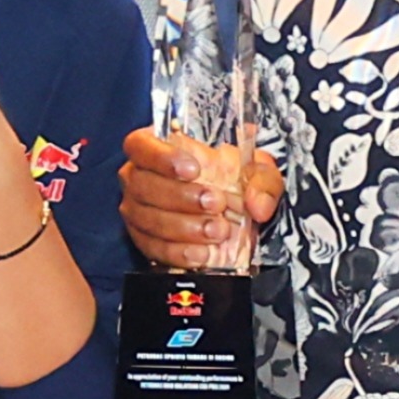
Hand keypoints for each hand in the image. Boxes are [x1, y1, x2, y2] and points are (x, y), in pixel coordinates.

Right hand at [123, 126, 278, 271]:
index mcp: (158, 146)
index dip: (161, 157)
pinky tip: (201, 253)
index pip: (140, 145)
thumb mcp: (255, 171)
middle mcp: (139, 176)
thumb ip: (261, 181)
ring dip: (183, 227)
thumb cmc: (233, 179)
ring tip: (216, 231)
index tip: (193, 169)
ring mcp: (137, 209)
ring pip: (147, 218)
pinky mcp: (144, 239)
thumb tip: (258, 204)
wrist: (231, 212)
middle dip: (181, 196)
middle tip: (215, 204)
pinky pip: (153, 247)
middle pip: (142, 184)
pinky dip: (178, 252)